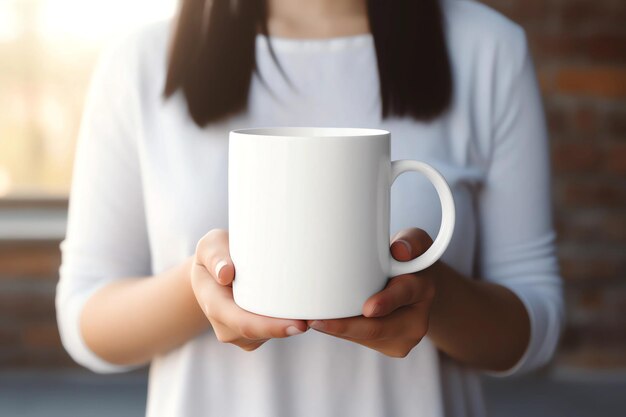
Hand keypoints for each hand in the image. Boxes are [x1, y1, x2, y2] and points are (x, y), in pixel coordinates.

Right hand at [190, 229, 307, 350]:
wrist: (213, 271)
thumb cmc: (215, 254)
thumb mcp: (210, 246)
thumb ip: (215, 255)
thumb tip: (225, 274)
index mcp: (214, 304)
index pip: (243, 322)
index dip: (271, 327)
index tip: (300, 324)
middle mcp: (226, 326)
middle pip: (262, 332)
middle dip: (290, 328)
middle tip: (320, 317)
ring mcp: (239, 334)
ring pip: (270, 334)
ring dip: (290, 324)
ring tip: (315, 307)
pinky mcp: (253, 335)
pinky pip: (273, 333)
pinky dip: (287, 322)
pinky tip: (303, 309)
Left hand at [307, 228, 436, 357]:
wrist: (416, 287)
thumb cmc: (407, 258)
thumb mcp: (414, 241)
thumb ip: (410, 241)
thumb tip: (399, 250)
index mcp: (423, 290)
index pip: (404, 293)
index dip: (386, 302)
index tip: (367, 308)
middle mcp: (416, 321)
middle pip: (378, 328)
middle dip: (345, 327)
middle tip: (314, 321)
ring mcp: (402, 339)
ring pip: (364, 337)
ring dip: (337, 331)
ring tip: (308, 320)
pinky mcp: (387, 346)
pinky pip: (360, 341)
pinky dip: (340, 332)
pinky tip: (321, 323)